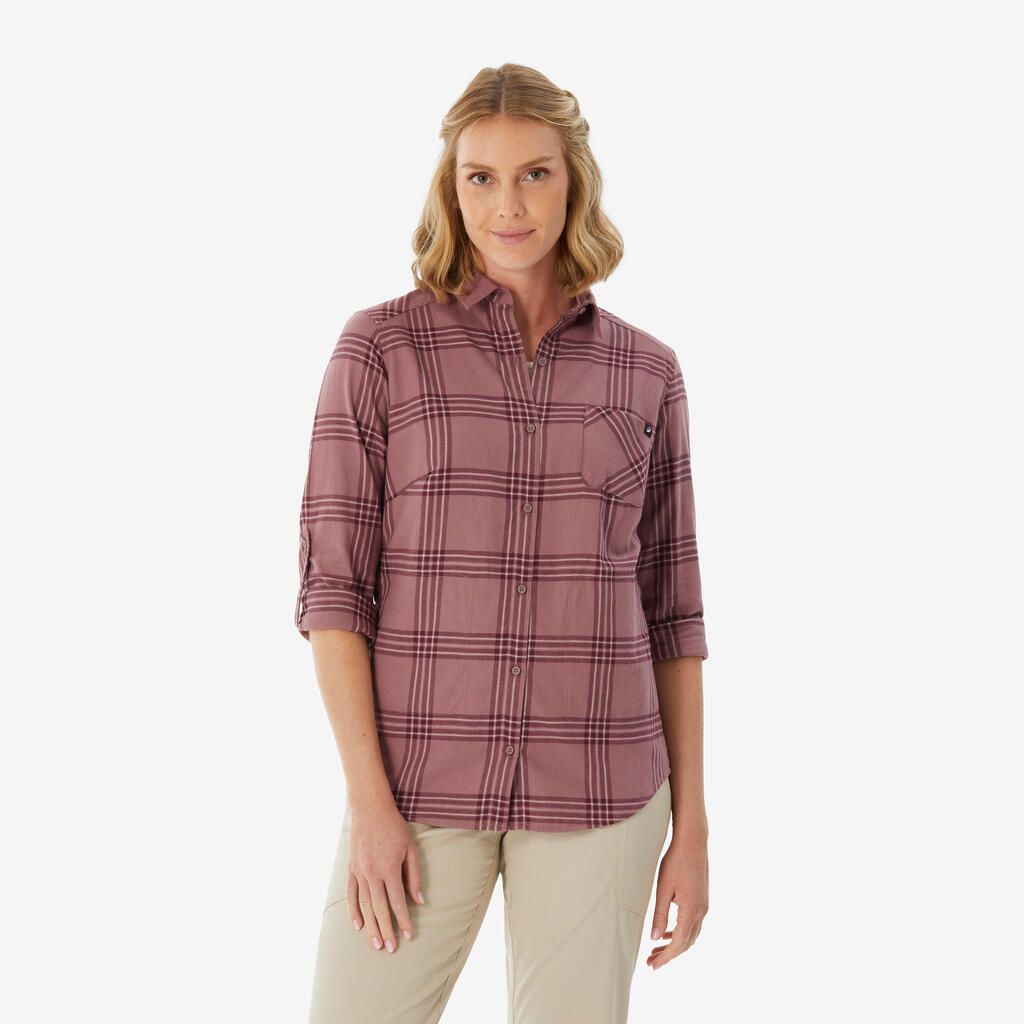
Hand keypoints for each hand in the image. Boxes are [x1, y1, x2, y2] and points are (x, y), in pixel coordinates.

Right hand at [347, 803, 424, 952]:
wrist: (370, 809)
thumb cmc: (394, 827)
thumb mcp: (410, 848)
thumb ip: (414, 876)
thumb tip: (419, 900)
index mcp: (389, 868)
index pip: (397, 901)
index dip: (403, 919)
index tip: (408, 935)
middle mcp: (372, 873)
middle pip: (380, 908)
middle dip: (387, 929)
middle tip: (391, 948)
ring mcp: (359, 871)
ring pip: (365, 905)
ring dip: (371, 926)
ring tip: (376, 943)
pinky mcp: (351, 868)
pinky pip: (351, 894)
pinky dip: (353, 910)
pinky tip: (358, 925)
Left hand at [647, 831, 708, 970]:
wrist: (693, 842)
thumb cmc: (675, 862)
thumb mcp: (663, 889)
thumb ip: (660, 915)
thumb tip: (655, 938)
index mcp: (691, 911)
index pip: (678, 943)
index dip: (666, 957)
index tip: (653, 966)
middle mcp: (701, 912)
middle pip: (686, 943)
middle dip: (669, 954)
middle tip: (651, 961)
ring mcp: (704, 906)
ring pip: (691, 935)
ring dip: (675, 944)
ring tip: (656, 949)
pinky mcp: (702, 900)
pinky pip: (693, 924)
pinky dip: (681, 932)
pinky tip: (668, 932)